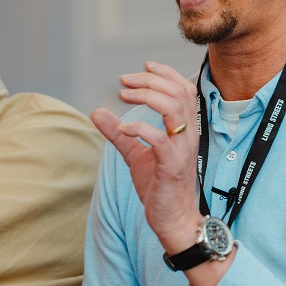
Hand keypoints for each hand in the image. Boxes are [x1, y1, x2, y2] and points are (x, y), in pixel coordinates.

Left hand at [90, 61, 202, 252]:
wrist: (173, 218)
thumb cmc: (160, 186)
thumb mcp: (135, 155)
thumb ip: (119, 134)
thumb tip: (98, 112)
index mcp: (184, 129)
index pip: (184, 89)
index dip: (166, 73)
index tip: (143, 67)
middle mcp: (188, 135)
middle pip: (177, 92)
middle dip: (150, 80)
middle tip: (125, 81)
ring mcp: (182, 149)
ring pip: (173, 108)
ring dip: (146, 96)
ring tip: (124, 96)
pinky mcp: (172, 165)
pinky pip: (159, 139)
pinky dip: (139, 128)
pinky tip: (123, 128)